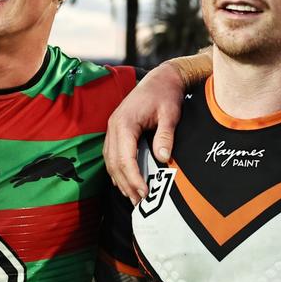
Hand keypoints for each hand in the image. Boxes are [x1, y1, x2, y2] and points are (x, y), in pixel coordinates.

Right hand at [104, 63, 185, 203]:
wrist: (160, 79)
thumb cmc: (166, 95)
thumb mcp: (170, 113)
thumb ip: (165, 135)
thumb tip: (162, 157)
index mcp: (124, 123)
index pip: (125, 158)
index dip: (134, 178)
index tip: (145, 192)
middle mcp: (113, 127)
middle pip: (114, 163)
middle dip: (126, 184)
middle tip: (140, 202)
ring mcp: (112, 129)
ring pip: (110, 161)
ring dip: (120, 181)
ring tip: (134, 197)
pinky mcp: (116, 131)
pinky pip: (111, 156)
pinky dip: (117, 171)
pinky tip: (126, 183)